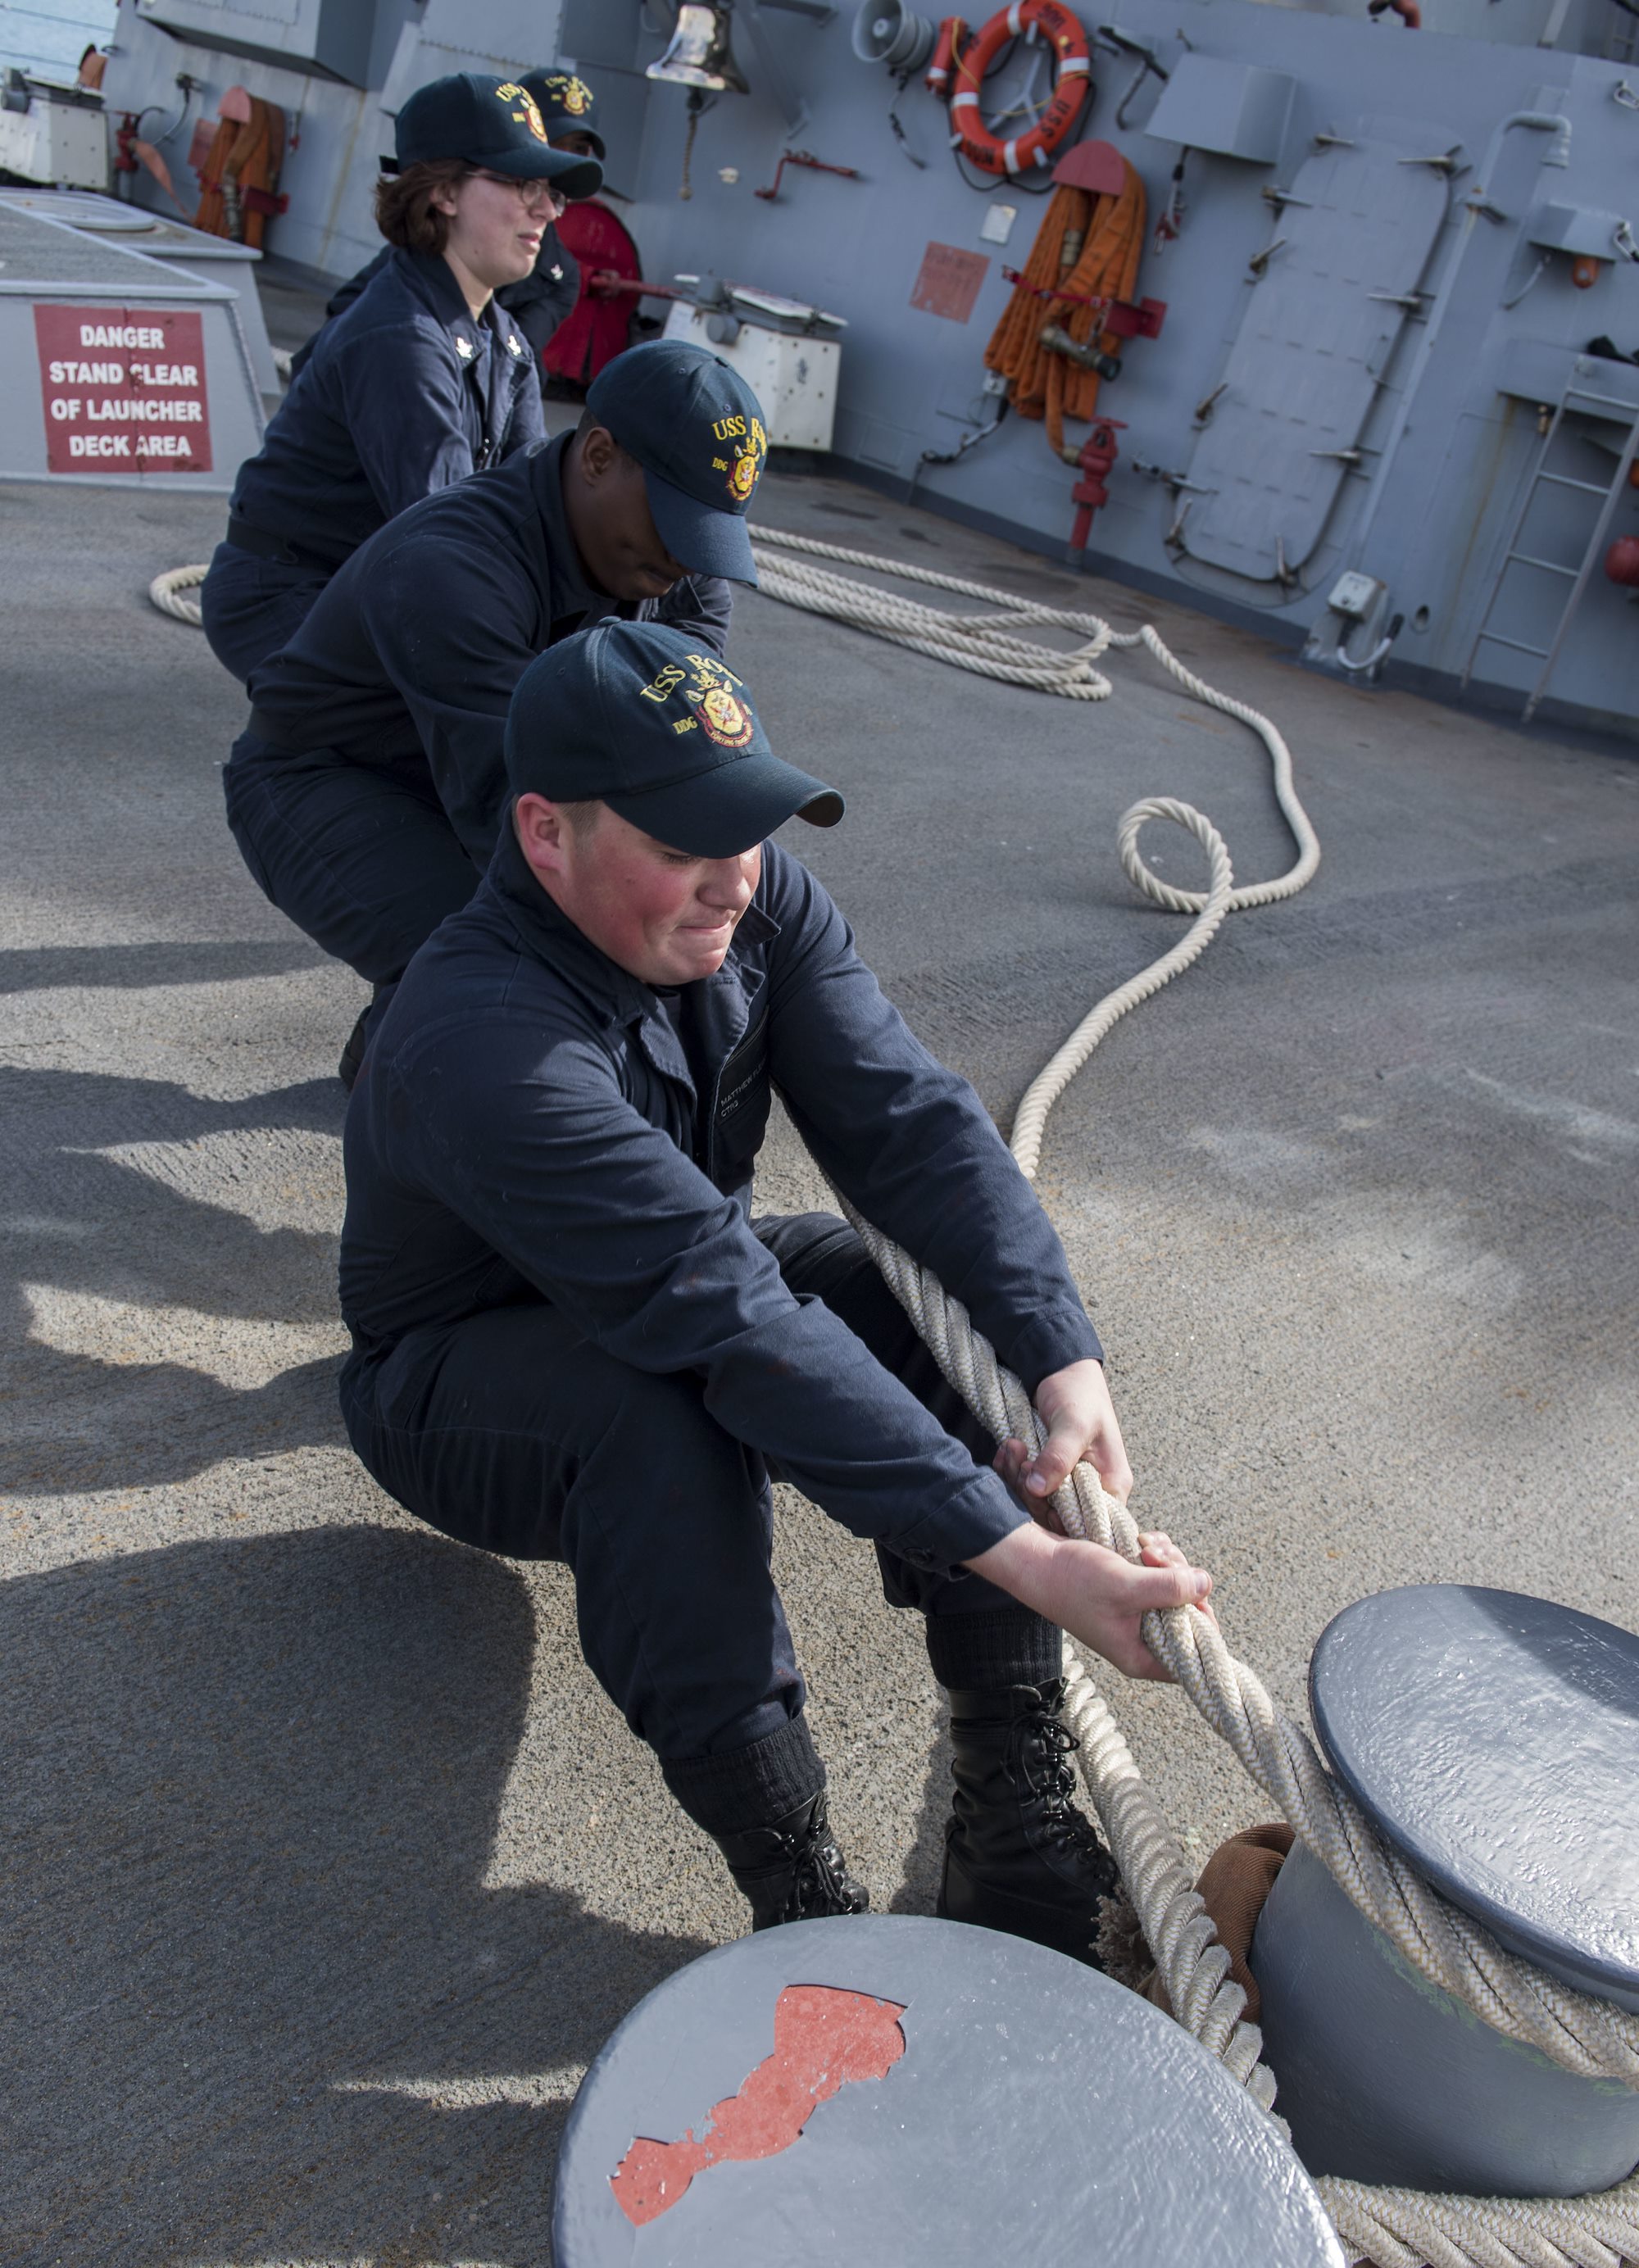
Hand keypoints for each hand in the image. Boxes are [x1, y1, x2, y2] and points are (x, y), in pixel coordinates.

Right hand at [967, 1520, 1211, 1681]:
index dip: (1202, 1623)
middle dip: (1182, 1579)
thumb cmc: (1071, 1581)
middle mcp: (1140, 1638)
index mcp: (1139, 1655)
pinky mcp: (1128, 1590)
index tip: (1195, 1591)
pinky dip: (1156, 1556)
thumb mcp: (1126, 1585)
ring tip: (1147, 1547)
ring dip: (1168, 1562)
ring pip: (1174, 1588)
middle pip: (1187, 1613)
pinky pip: (1158, 1574)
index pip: (1191, 1655)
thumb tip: (1205, 1584)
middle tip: (1158, 1558)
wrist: (1035, 1560)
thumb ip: (1169, 1588)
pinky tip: (1143, 1543)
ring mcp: (1134, 1613)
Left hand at [994, 1356, 1132, 1523]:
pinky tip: (1006, 1452)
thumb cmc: (1080, 1394)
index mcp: (1112, 1485)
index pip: (1090, 1525)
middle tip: (1021, 1461)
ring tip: (1012, 1448)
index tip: (1038, 1493)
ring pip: (1037, 1502)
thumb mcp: (1074, 1423)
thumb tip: (1039, 1490)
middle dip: (1031, 1493)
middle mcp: (1092, 1490)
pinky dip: (1011, 1472)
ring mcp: (1068, 1484)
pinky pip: (1025, 1487)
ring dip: (1018, 1478)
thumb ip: (1059, 1456)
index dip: (1060, 1519)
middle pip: (1058, 1517)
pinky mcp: (1047, 1475)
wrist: (1062, 1372)